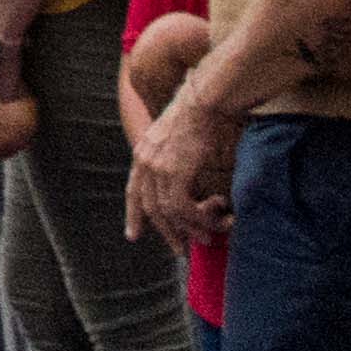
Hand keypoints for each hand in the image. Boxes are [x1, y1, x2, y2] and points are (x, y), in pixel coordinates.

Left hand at [129, 74, 237, 245]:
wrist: (202, 102)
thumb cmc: (197, 117)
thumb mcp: (176, 140)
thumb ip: (174, 160)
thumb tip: (185, 180)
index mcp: (143, 153)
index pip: (134, 191)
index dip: (134, 214)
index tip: (133, 234)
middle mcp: (145, 161)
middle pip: (150, 207)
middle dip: (166, 231)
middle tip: (181, 248)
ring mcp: (157, 167)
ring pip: (169, 212)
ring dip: (191, 228)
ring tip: (208, 237)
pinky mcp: (174, 171)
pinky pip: (183, 208)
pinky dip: (200, 219)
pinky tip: (217, 220)